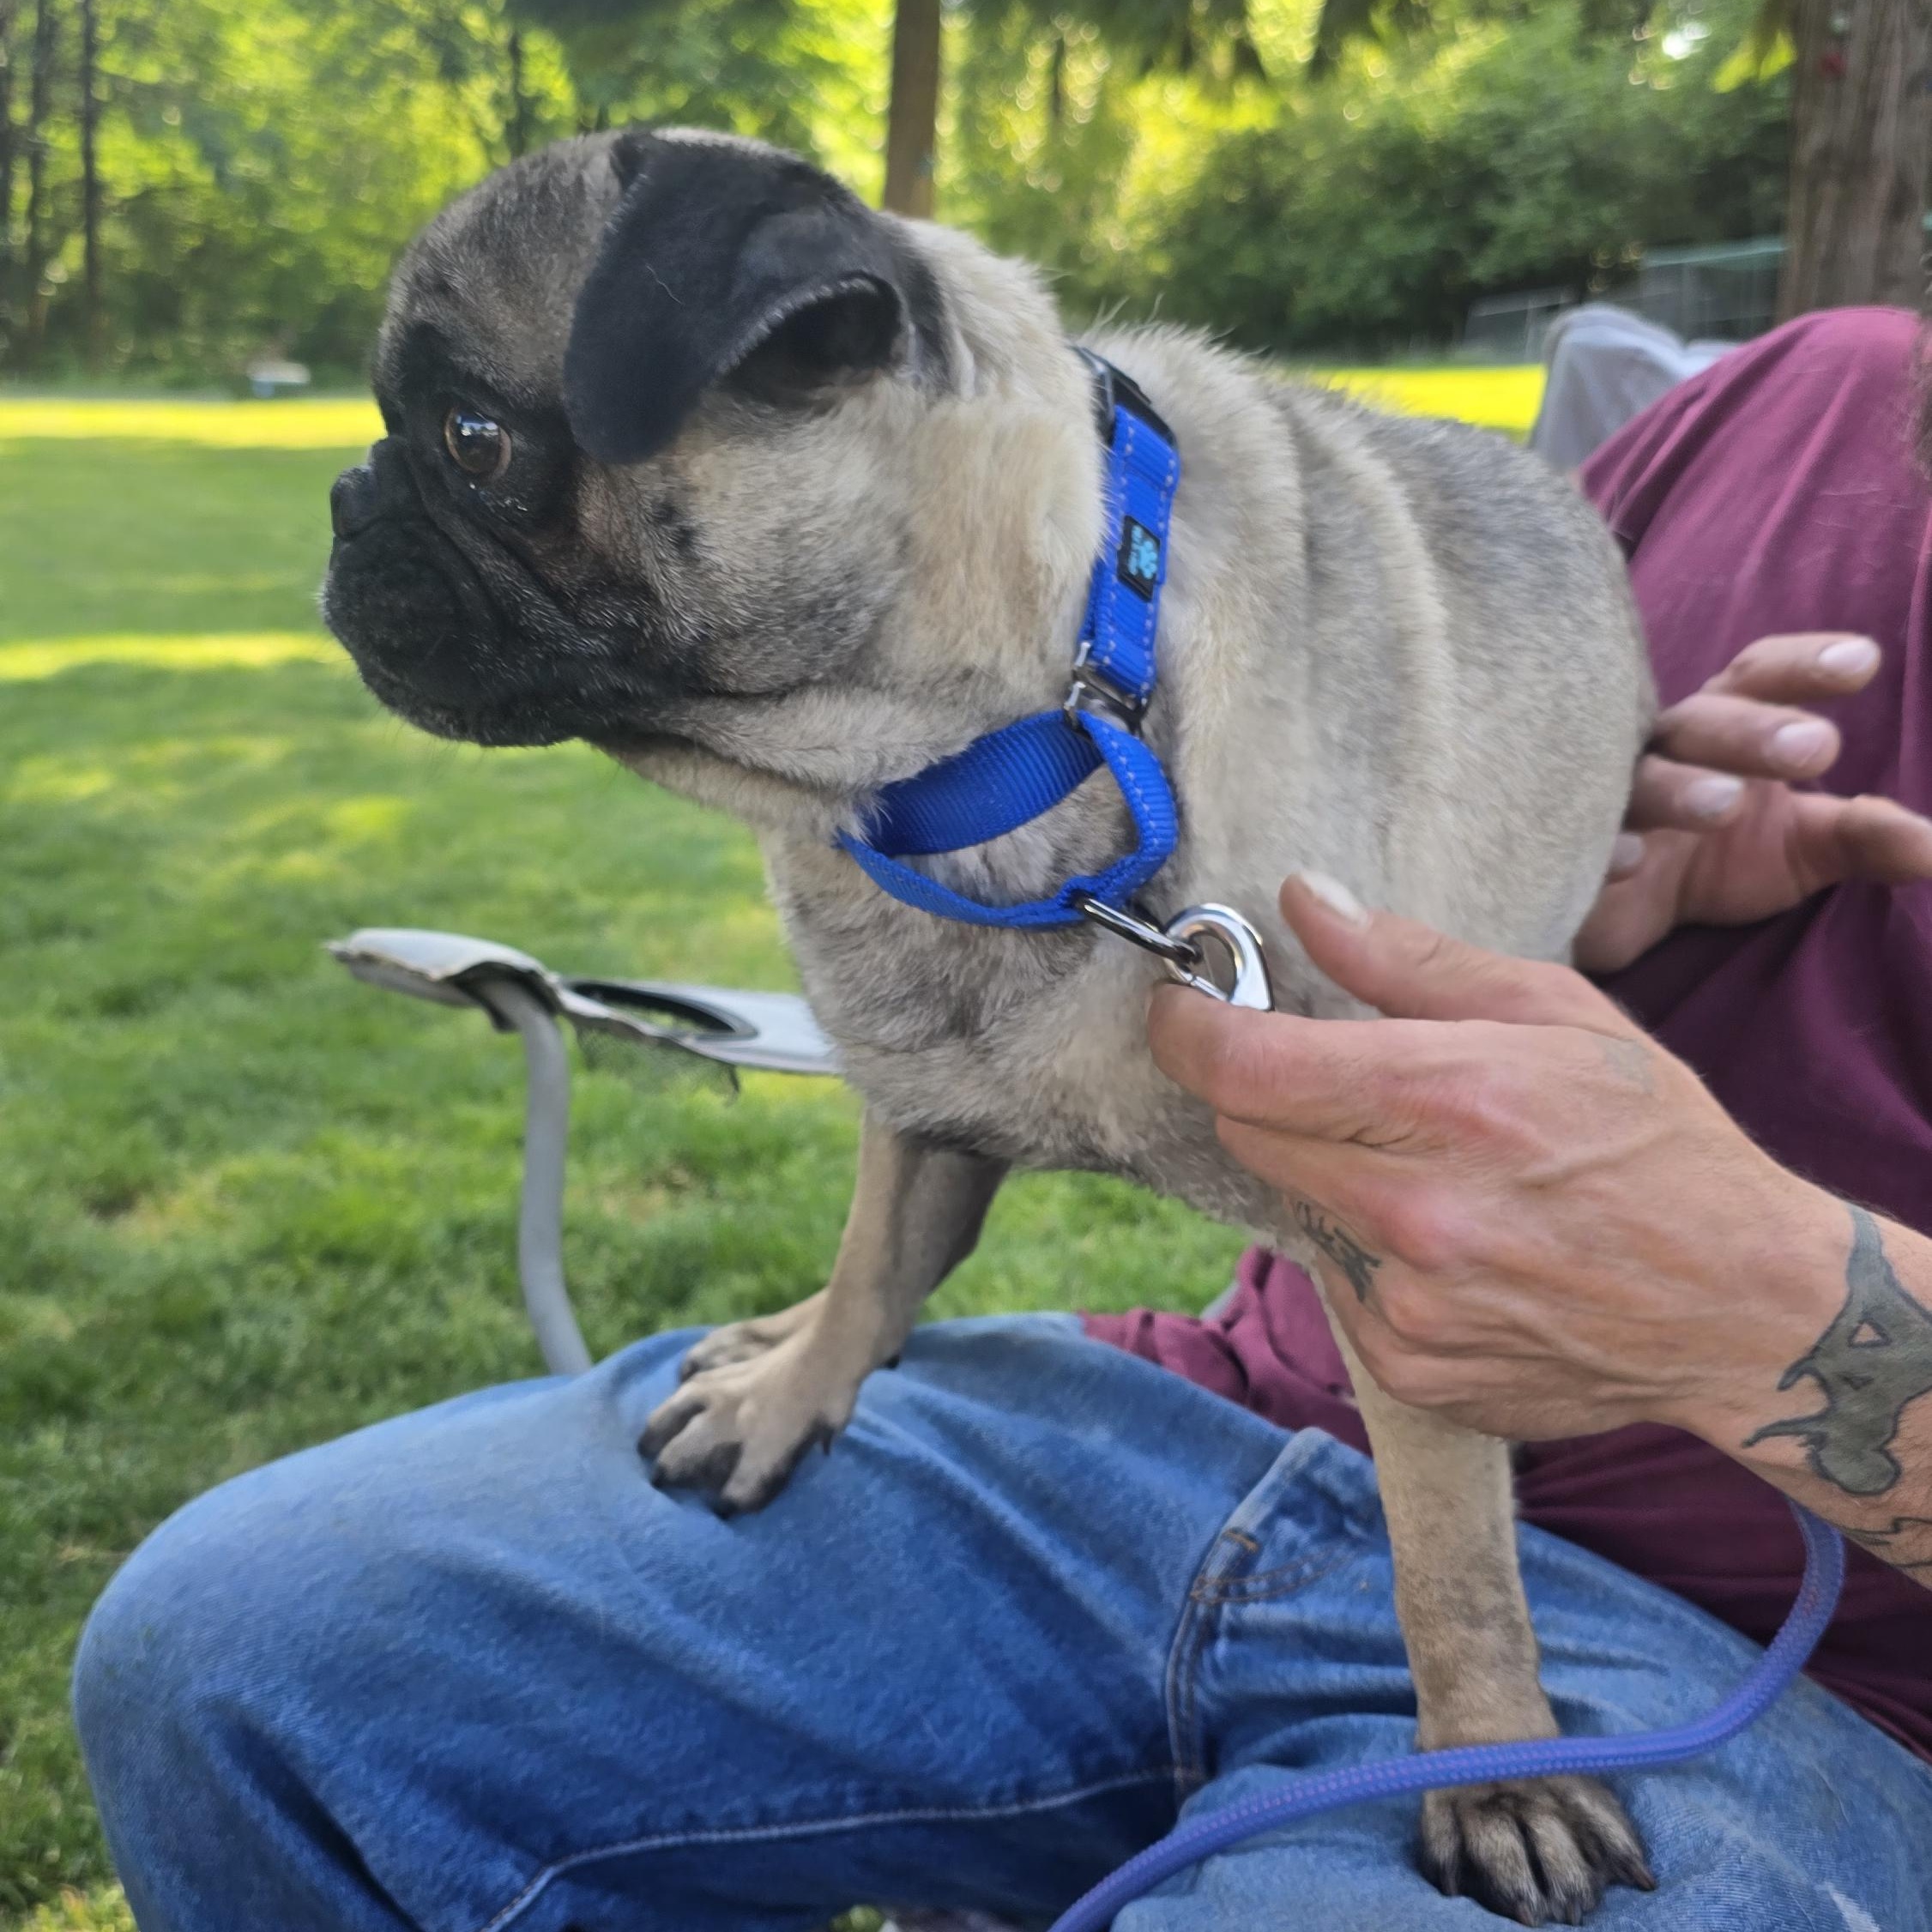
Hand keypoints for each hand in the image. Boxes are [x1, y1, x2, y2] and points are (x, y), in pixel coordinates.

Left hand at [1147, 874, 1845, 1441]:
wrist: (1746, 1311)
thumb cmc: (1659, 1144)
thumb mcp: (1559, 1012)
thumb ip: (1411, 959)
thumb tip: (1302, 901)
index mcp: (1448, 1100)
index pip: (1244, 1069)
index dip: (1187, 1031)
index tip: (1182, 1009)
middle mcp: (1413, 1209)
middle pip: (1246, 1134)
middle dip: (1268, 1097)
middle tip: (1338, 1082)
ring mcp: (1405, 1302)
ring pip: (1290, 1207)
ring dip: (1327, 1176)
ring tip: (1429, 1169)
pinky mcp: (1407, 1365)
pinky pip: (1334, 1285)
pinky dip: (1368, 1253)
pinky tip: (1453, 1244)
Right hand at [1577, 633, 1931, 971]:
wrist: (1620, 914)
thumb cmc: (1716, 858)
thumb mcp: (1803, 848)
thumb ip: (1863, 837)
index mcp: (1722, 729)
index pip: (1758, 677)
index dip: (1803, 665)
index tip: (1864, 662)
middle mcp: (1664, 752)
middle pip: (1701, 721)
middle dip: (1754, 731)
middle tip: (1819, 747)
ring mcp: (1609, 803)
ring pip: (1637, 781)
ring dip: (1679, 787)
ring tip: (1725, 804)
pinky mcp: (1571, 858)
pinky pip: (1577, 845)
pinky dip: (1601, 850)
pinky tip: (1629, 862)